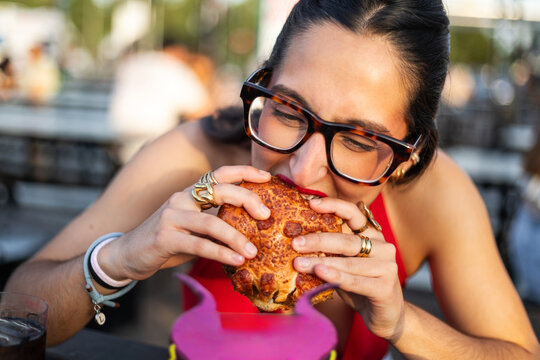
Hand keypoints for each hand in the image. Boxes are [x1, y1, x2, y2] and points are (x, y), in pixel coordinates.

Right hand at [98, 165, 271, 281]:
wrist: (126, 254)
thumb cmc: (167, 240)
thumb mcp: (192, 226)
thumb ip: (214, 221)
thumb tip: (251, 227)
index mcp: (190, 193)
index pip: (220, 174)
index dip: (244, 171)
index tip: (266, 176)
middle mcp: (181, 198)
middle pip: (220, 190)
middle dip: (247, 199)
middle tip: (266, 215)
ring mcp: (171, 216)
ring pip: (211, 222)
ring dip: (236, 237)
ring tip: (253, 251)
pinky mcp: (164, 238)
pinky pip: (199, 245)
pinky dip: (221, 253)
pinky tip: (236, 261)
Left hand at [292, 197, 404, 341]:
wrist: (386, 315)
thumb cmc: (360, 286)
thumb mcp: (345, 264)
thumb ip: (332, 251)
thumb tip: (299, 240)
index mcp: (373, 235)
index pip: (354, 213)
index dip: (334, 205)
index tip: (311, 203)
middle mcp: (383, 247)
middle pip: (347, 240)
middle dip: (318, 240)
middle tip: (295, 243)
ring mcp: (387, 267)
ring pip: (348, 262)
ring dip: (320, 262)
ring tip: (299, 263)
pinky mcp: (385, 287)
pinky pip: (355, 281)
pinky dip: (336, 277)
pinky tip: (320, 273)